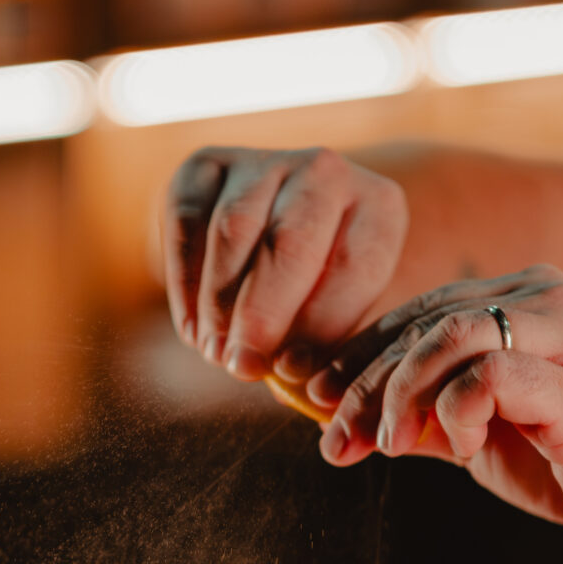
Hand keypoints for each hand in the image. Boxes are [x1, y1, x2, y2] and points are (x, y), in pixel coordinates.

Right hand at [162, 146, 408, 382]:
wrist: (278, 225)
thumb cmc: (319, 290)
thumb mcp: (344, 314)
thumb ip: (331, 348)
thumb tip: (314, 402)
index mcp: (378, 206)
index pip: (354, 264)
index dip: (322, 322)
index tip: (292, 371)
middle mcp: (325, 170)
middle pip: (290, 242)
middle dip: (263, 315)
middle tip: (241, 368)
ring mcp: (262, 160)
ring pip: (232, 232)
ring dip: (219, 304)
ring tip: (216, 355)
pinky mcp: (205, 165)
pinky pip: (186, 223)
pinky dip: (184, 284)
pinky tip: (193, 331)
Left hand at [305, 266, 562, 555]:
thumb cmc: (559, 460)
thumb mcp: (470, 428)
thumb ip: (412, 412)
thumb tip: (334, 419)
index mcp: (521, 295)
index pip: (419, 311)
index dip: (359, 354)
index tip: (316, 393)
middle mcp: (546, 297)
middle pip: (424, 324)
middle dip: (365, 386)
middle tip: (337, 439)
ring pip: (448, 334)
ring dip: (402, 395)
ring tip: (393, 446)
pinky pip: (488, 375)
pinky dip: (456, 412)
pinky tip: (464, 447)